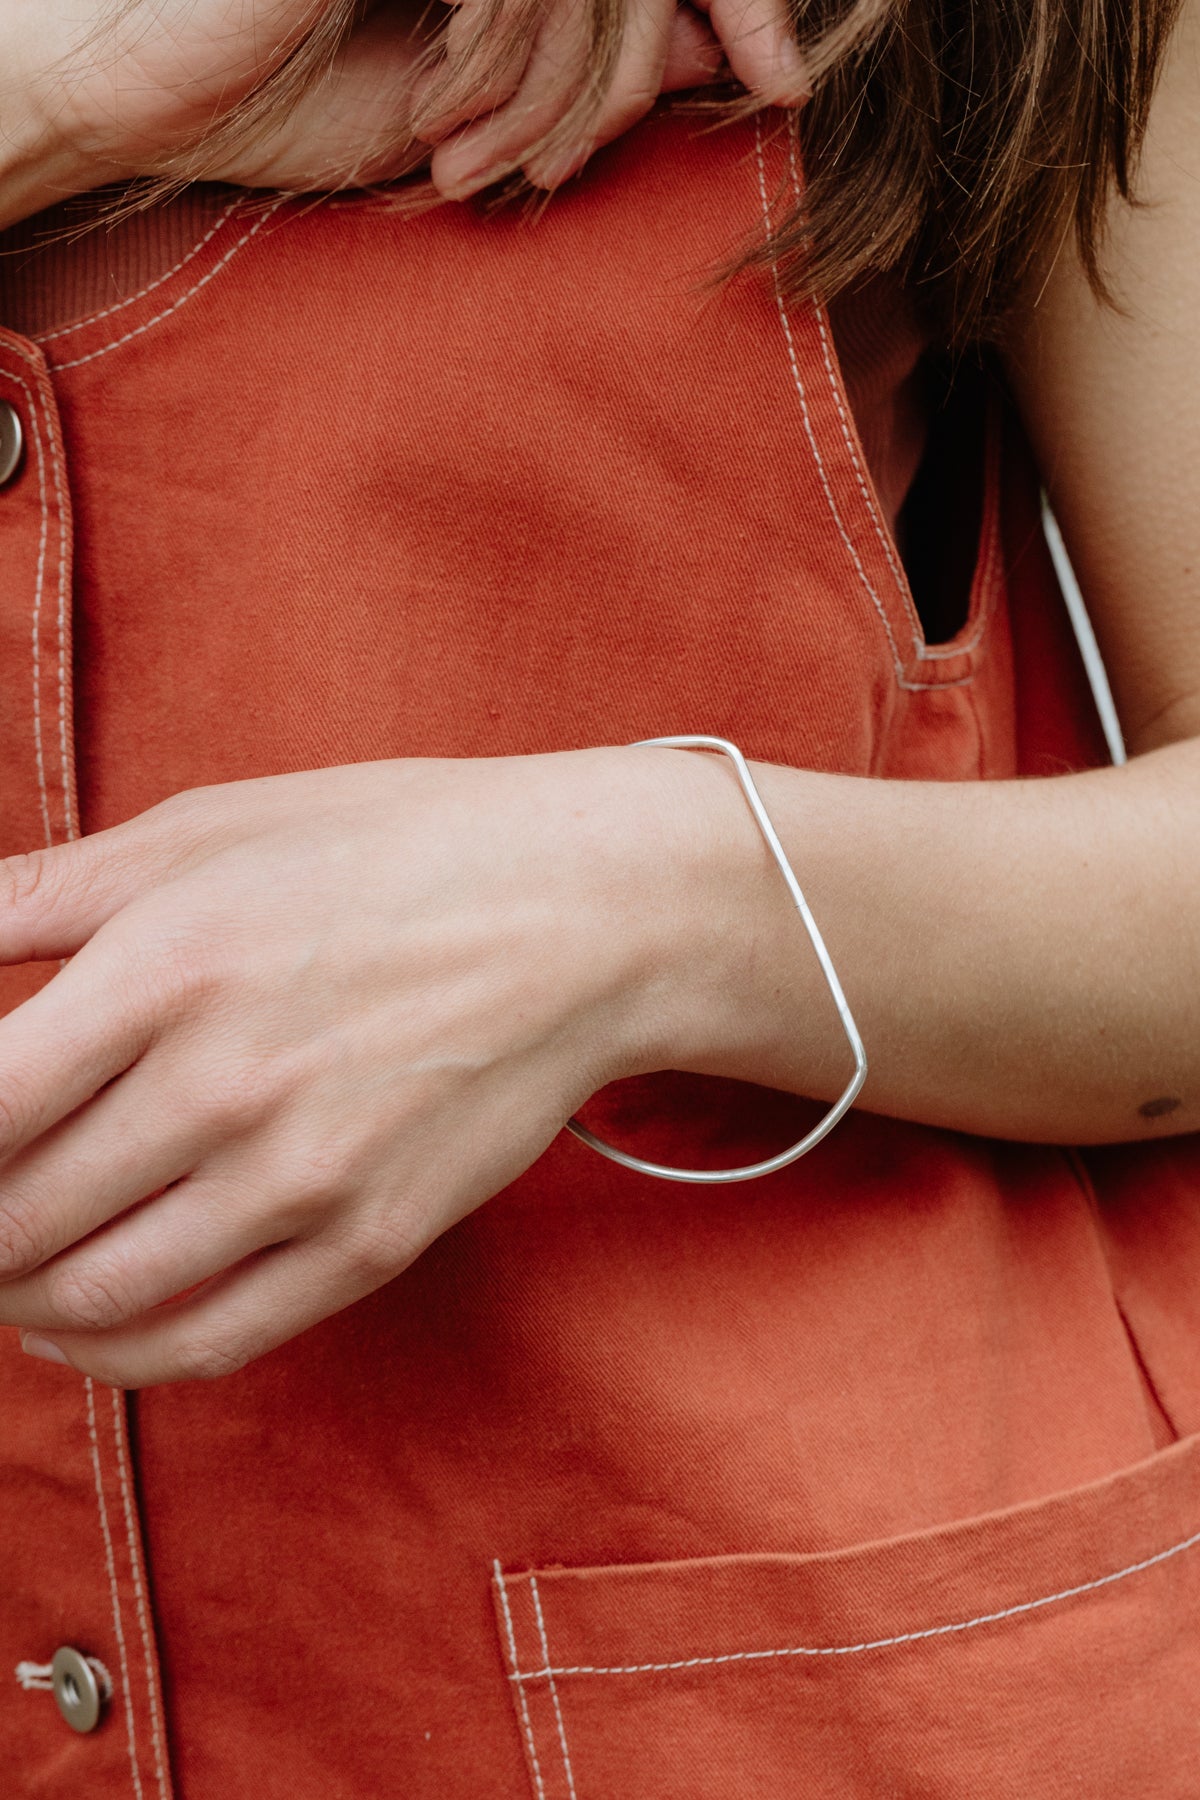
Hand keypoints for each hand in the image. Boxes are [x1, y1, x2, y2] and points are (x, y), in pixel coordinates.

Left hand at [0, 750, 715, 1385]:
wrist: (584, 916)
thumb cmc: (393, 850)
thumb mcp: (212, 828)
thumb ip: (45, 893)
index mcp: (166, 965)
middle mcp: (226, 1085)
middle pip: (15, 1213)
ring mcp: (305, 1178)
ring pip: (92, 1295)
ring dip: (17, 1293)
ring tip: (9, 1261)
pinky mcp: (370, 1242)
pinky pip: (205, 1342)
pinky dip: (114, 1356)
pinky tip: (80, 1327)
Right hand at [1, 0, 797, 227]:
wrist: (159, 93)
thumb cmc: (295, 97)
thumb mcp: (480, 108)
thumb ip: (596, 68)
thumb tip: (719, 48)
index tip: (784, 82)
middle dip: (621, 88)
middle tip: (554, 174)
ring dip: (548, 100)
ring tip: (478, 167)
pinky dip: (501, 69)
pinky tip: (441, 120)